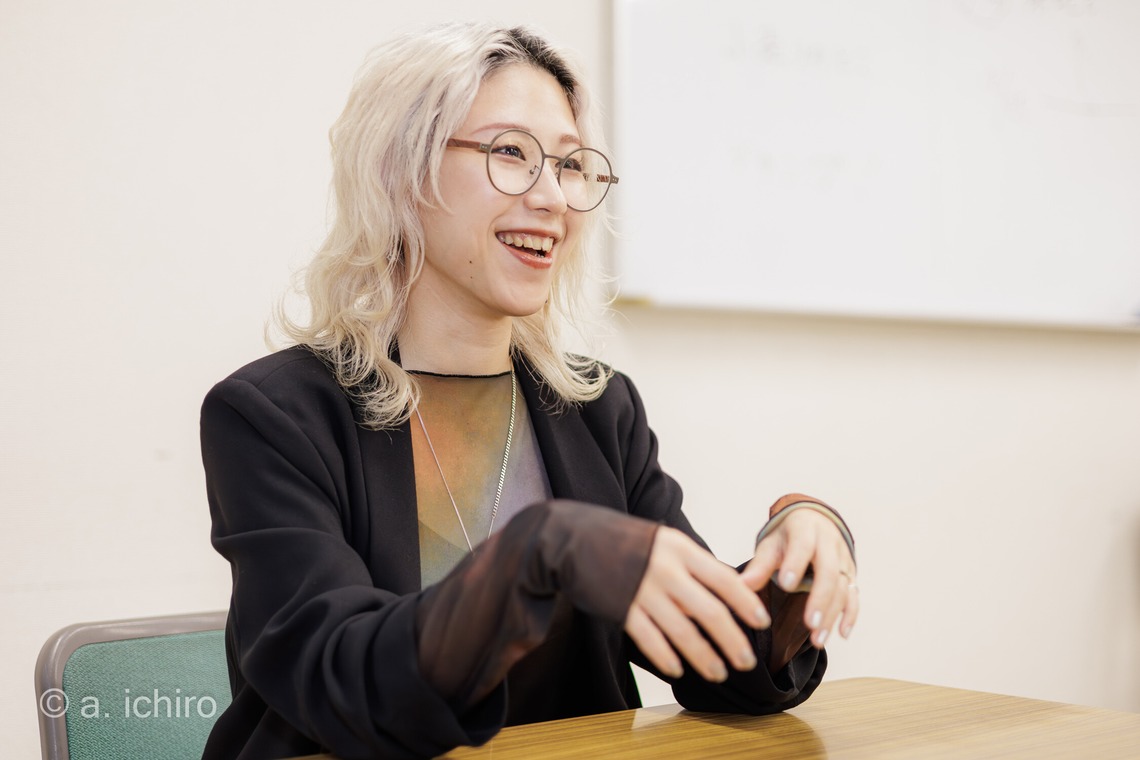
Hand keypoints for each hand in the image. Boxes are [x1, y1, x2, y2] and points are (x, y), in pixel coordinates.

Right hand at [624, 527, 770, 681]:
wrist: (574, 538)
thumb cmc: (626, 541)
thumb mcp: (665, 541)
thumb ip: (694, 564)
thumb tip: (730, 588)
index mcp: (681, 549)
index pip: (724, 579)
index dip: (746, 603)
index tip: (762, 622)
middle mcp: (665, 570)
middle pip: (710, 612)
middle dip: (733, 641)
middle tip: (746, 661)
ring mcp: (642, 591)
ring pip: (683, 632)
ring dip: (704, 657)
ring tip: (719, 673)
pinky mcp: (621, 609)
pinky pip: (651, 640)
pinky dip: (667, 658)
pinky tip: (678, 669)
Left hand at [741, 508, 858, 647]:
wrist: (814, 521)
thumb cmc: (788, 536)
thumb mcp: (771, 544)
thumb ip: (759, 565)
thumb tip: (742, 586)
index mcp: (805, 530)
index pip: (803, 545)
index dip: (796, 564)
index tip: (786, 585)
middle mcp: (829, 543)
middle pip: (829, 571)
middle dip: (820, 599)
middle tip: (809, 623)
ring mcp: (843, 559)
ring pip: (843, 587)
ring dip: (832, 614)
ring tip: (817, 639)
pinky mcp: (850, 574)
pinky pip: (854, 595)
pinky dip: (850, 615)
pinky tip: (841, 634)